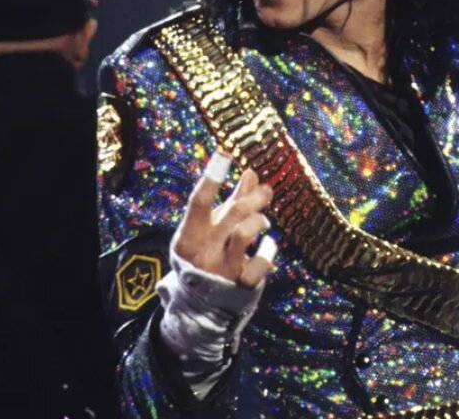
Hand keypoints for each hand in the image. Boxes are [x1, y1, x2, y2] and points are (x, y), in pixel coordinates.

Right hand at [172, 154, 274, 288]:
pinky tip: (269, 245)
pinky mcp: (241, 285)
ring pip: (245, 234)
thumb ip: (232, 200)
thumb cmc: (206, 255)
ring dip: (258, 220)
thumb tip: (252, 172)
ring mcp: (223, 268)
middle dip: (253, 197)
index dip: (212, 176)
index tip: (224, 153)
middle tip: (266, 190)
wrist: (200, 306)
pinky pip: (260, 263)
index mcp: (190, 235)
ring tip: (263, 220)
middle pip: (232, 213)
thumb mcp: (211, 229)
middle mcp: (204, 251)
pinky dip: (268, 251)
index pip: (199, 201)